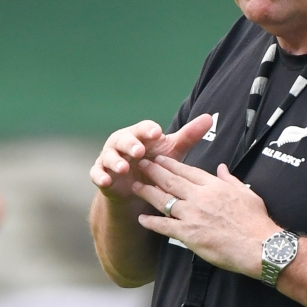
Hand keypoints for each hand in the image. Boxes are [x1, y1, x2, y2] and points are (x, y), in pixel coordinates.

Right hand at [89, 114, 212, 201]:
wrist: (137, 189)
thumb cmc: (155, 163)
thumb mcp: (172, 151)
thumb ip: (188, 136)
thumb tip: (209, 118)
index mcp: (139, 134)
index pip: (144, 128)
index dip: (149, 130)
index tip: (157, 133)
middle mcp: (122, 143)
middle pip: (125, 139)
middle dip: (131, 144)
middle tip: (139, 150)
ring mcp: (109, 158)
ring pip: (109, 156)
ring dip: (115, 161)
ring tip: (124, 167)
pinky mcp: (101, 173)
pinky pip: (97, 173)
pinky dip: (100, 176)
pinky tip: (105, 180)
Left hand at [133, 156, 279, 277]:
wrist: (258, 245)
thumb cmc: (256, 221)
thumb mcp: (246, 193)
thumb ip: (230, 179)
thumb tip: (222, 168)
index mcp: (214, 186)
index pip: (188, 171)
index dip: (172, 164)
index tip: (161, 158)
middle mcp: (200, 197)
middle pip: (171, 181)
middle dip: (154, 171)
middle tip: (141, 164)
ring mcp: (193, 215)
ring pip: (164, 200)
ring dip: (147, 192)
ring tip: (135, 186)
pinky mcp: (189, 234)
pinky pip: (165, 226)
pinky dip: (152, 222)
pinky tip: (141, 219)